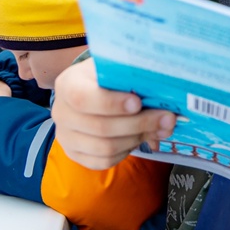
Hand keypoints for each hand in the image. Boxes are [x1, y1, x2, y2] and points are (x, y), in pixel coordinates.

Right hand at [51, 57, 177, 169]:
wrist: (89, 88)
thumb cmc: (107, 75)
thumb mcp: (115, 67)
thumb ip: (134, 78)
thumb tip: (164, 98)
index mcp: (68, 84)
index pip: (83, 98)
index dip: (112, 103)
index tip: (138, 103)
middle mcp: (61, 113)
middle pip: (100, 127)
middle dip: (139, 124)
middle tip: (168, 119)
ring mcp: (66, 137)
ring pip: (105, 148)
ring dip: (138, 139)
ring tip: (160, 129)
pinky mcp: (75, 154)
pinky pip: (104, 161)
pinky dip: (127, 152)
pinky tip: (141, 138)